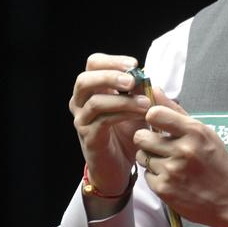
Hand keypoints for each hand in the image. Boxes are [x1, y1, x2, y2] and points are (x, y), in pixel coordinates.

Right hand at [70, 53, 150, 202]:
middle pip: (84, 80)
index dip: (112, 61)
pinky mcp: (89, 137)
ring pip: (94, 101)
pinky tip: (141, 115)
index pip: (93, 64)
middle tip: (132, 80)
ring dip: (123, 100)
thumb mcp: (136, 106)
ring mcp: (82, 120)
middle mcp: (81, 102)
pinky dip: (124, 114)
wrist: (119, 165)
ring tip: (146, 103)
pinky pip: (103, 121)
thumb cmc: (126, 132)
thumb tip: (146, 76)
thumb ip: (139, 90)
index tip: (134, 64)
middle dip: (110, 76)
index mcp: (92, 89)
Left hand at [134, 89, 227, 226]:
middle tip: (159, 144)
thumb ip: (175, 111)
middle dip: (147, 139)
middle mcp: (182, 150)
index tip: (156, 121)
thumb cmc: (216, 162)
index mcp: (194, 131)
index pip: (155, 114)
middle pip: (141, 136)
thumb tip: (154, 89)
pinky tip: (171, 176)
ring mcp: (172, 171)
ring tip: (168, 161)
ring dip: (150, 157)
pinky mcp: (164, 189)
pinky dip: (156, 175)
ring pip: (142, 156)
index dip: (151, 117)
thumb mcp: (203, 132)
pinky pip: (147, 174)